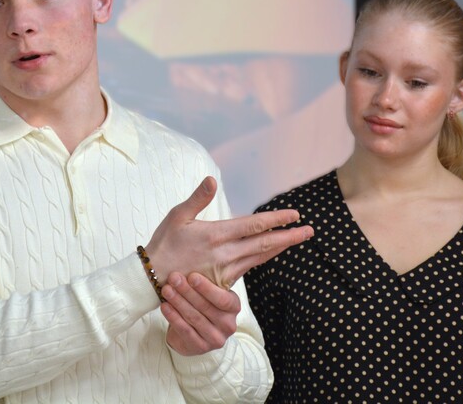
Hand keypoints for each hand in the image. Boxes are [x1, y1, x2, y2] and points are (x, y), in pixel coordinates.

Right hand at [145, 176, 312, 289]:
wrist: (152, 278)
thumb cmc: (164, 243)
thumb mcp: (177, 216)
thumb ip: (198, 198)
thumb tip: (211, 178)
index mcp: (215, 234)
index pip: (254, 225)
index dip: (277, 219)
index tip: (295, 215)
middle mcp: (225, 253)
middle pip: (265, 243)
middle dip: (289, 237)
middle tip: (310, 231)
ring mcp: (226, 270)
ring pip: (260, 257)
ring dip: (280, 248)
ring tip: (296, 239)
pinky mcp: (223, 283)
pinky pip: (249, 267)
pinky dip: (263, 258)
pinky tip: (270, 253)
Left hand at [161, 272, 239, 355]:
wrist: (194, 333)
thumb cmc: (201, 305)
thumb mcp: (208, 293)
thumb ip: (206, 280)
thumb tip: (192, 255)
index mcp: (233, 307)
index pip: (223, 299)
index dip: (207, 288)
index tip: (191, 276)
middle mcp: (228, 324)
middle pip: (206, 307)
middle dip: (187, 291)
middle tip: (173, 278)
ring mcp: (215, 338)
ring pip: (194, 318)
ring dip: (178, 302)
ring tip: (166, 290)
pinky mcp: (200, 347)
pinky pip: (185, 330)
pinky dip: (173, 317)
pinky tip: (165, 306)